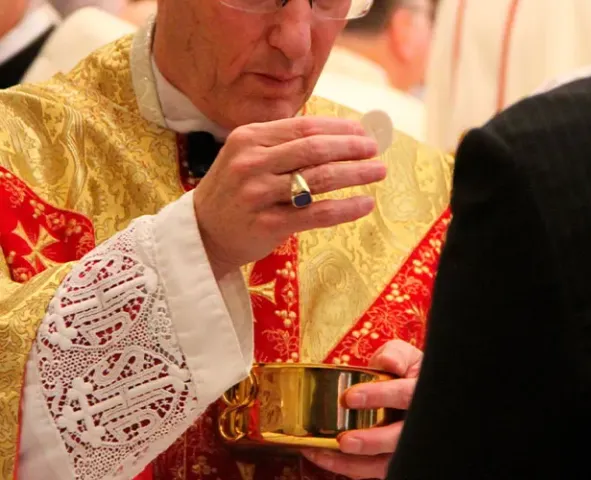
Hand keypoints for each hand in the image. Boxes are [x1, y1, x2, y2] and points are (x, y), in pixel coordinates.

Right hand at [193, 117, 383, 278]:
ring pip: (321, 179)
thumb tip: (340, 133)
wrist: (203, 233)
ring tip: (378, 171)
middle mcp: (252, 162)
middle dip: (352, 147)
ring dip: (357, 173)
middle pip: (315, 149)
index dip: (339, 128)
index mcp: (249, 138)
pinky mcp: (268, 224)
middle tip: (375, 149)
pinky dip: (347, 208)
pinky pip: (318, 213)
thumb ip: (284, 144)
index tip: (362, 130)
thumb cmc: (235, 191)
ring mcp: (259, 194)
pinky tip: (365, 204)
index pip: (304, 127)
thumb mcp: (248, 156)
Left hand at [303, 340, 422, 478]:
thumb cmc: (405, 373)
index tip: (349, 398)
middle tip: (343, 441)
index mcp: (421, 392)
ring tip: (324, 454)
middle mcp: (418, 424)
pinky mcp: (393, 459)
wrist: (414, 393)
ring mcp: (407, 446)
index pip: (405, 395)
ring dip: (354, 463)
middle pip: (399, 439)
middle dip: (371, 442)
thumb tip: (388, 361)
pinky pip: (373, 472)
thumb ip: (396, 354)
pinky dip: (348, 468)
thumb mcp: (405, 356)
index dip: (379, 396)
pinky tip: (324, 458)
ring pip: (387, 463)